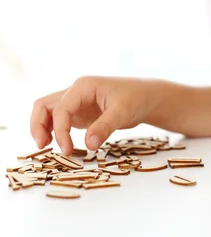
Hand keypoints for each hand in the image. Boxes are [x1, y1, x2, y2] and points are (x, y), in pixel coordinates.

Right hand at [30, 76, 155, 154]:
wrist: (146, 97)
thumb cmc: (136, 99)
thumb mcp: (123, 112)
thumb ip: (105, 127)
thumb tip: (89, 145)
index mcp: (84, 86)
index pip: (62, 108)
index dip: (60, 130)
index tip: (67, 149)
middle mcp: (75, 92)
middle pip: (44, 105)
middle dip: (38, 124)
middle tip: (42, 146)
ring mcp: (76, 102)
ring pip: (48, 111)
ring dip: (42, 127)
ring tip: (45, 147)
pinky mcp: (79, 113)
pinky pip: (59, 120)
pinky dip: (54, 131)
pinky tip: (60, 144)